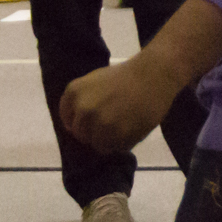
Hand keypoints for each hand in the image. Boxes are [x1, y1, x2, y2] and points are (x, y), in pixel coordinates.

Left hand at [58, 56, 177, 154]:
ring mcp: (100, 123)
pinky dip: (125, 143)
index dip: (82, 124)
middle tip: (113, 124)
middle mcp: (83, 109)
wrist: (154, 73)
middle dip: (95, 133)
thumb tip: (78, 125)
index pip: (68, 121)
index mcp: (74, 93)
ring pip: (98, 145)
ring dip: (110, 140)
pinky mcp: (118, 134)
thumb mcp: (95, 81)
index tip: (94, 122)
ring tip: (124, 127)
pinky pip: (117, 148)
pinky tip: (133, 129)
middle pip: (82, 136)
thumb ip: (83, 101)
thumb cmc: (127, 76)